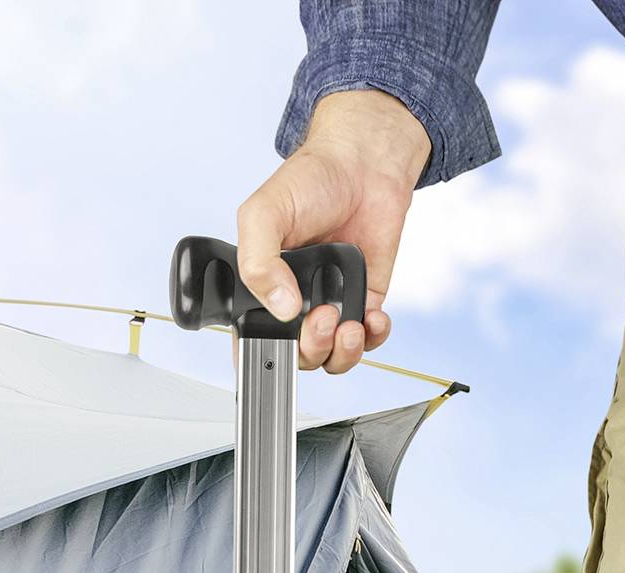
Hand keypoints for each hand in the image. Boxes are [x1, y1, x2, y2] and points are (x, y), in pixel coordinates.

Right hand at [236, 91, 429, 371]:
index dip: (261, 353)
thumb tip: (281, 308)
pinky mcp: (364, 300)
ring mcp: (330, 302)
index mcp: (261, 284)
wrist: (364, 164)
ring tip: (346, 324)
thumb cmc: (310, 180)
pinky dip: (373, 338)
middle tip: (319, 319)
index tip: (277, 345)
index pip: (251, 338)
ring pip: (331, 357)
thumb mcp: (263, 213)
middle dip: (309, 350)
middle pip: (296, 356)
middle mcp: (293, 300)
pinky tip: (371, 316)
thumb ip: (257, 262)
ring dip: (340, 352)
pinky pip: (368, 339)